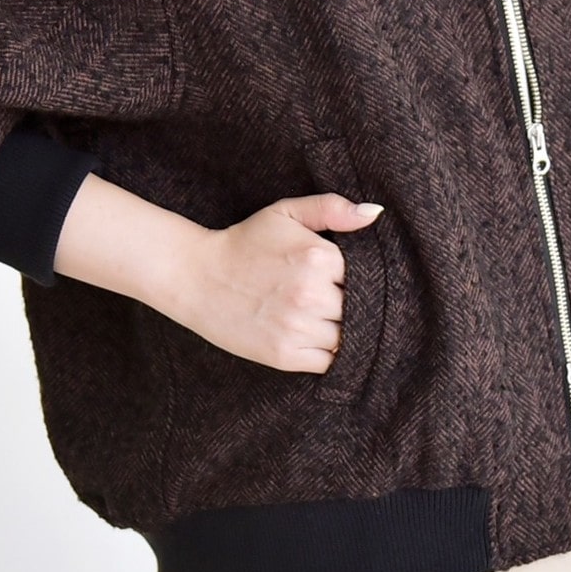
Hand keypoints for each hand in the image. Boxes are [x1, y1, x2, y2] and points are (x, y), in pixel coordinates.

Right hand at [162, 191, 384, 372]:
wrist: (195, 276)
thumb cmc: (244, 243)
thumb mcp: (285, 213)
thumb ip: (331, 209)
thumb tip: (375, 214)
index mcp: (318, 256)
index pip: (365, 277)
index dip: (354, 279)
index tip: (339, 279)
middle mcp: (311, 293)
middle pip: (357, 309)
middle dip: (348, 306)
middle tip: (329, 299)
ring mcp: (298, 326)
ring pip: (346, 338)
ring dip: (339, 330)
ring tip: (319, 317)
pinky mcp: (284, 354)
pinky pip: (327, 362)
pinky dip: (326, 353)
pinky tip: (312, 336)